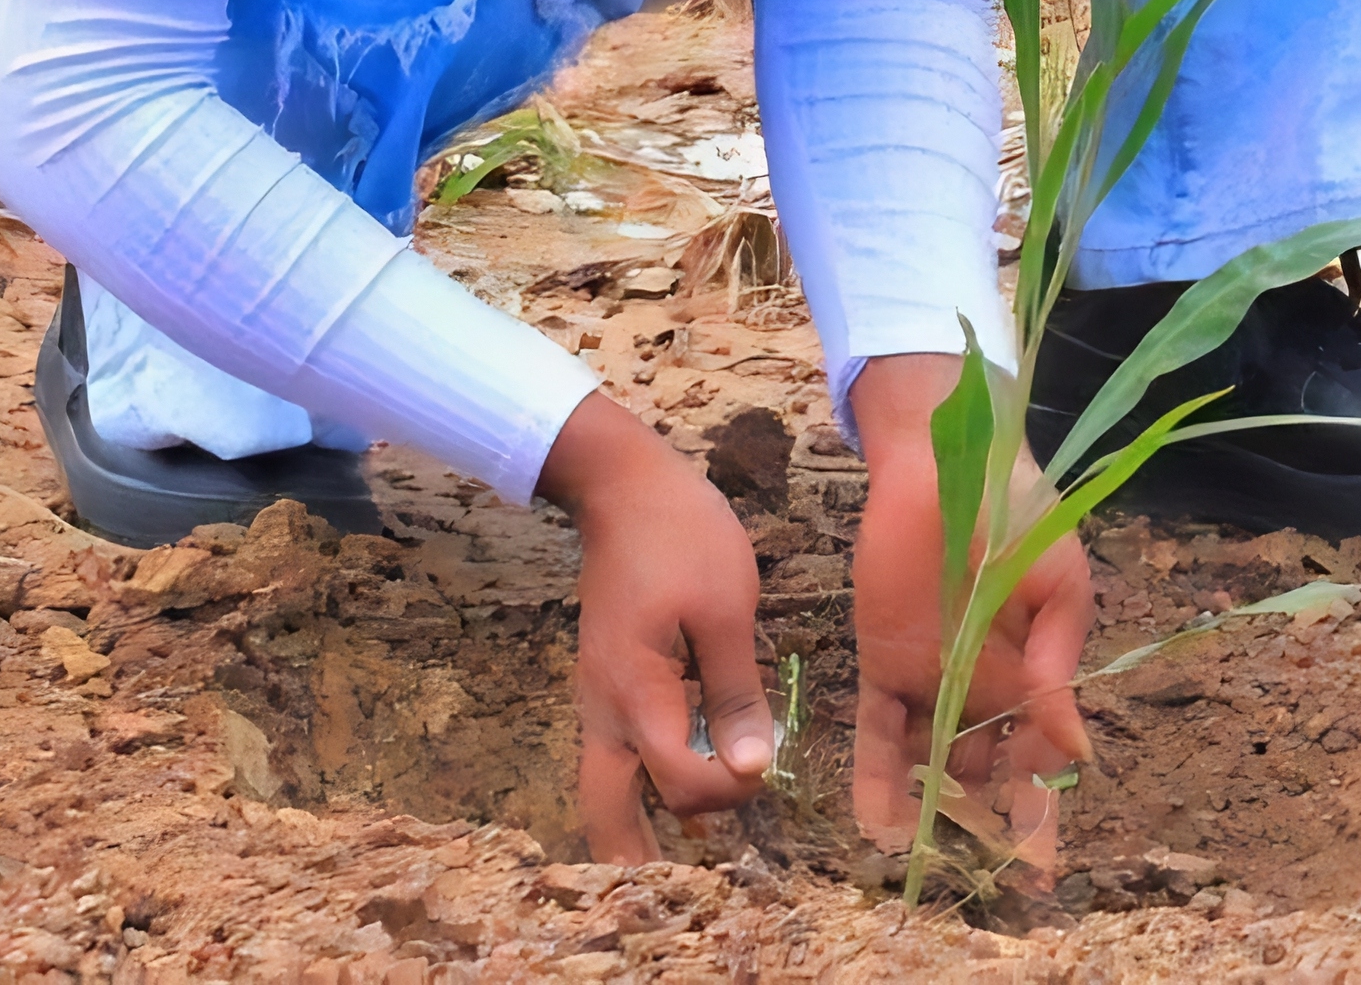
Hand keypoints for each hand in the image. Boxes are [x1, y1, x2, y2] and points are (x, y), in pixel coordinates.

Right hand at [536, 394, 774, 861]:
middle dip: (644, 858)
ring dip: (641, 823)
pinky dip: (640, 783)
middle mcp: (604, 709)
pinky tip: (683, 774)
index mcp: (638, 692)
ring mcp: (597, 698)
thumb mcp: (726, 607)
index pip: (678, 782)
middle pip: (606, 817)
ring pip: (603, 791)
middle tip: (690, 878)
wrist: (619, 482)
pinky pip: (613, 756)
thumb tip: (751, 767)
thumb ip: (736, 692)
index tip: (763, 764)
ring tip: (691, 835)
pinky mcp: (605, 683)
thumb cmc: (681, 534)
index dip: (726, 790)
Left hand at [846, 357, 1093, 874]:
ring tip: (924, 867)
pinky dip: (876, 775)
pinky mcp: (883, 662)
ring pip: (930, 763)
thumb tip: (1076, 751)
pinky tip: (874, 821)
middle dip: (983, 826)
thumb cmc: (1019, 514)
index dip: (1041, 815)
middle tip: (978, 882)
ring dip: (929, 811)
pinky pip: (878, 729)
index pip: (1039, 760)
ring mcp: (932, 678)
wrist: (947, 460)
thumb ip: (1056, 667)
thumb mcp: (1055, 588)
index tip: (1042, 874)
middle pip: (984, 773)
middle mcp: (983, 689)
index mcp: (1034, 675)